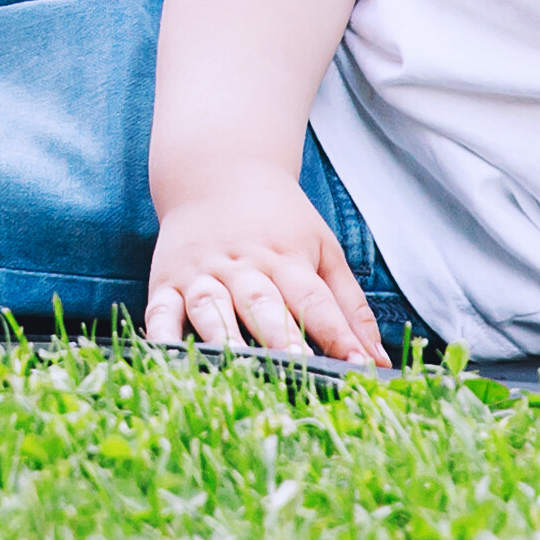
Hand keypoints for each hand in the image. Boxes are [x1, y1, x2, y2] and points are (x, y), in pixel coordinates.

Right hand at [143, 178, 392, 365]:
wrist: (215, 172)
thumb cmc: (279, 221)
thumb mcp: (323, 250)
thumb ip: (349, 307)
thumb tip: (379, 360)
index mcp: (286, 258)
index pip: (315, 299)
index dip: (338, 333)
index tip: (361, 365)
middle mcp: (243, 266)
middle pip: (263, 304)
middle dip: (281, 337)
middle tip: (300, 368)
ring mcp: (202, 273)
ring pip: (213, 308)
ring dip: (225, 338)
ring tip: (238, 367)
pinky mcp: (167, 281)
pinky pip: (160, 311)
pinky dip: (162, 335)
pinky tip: (166, 359)